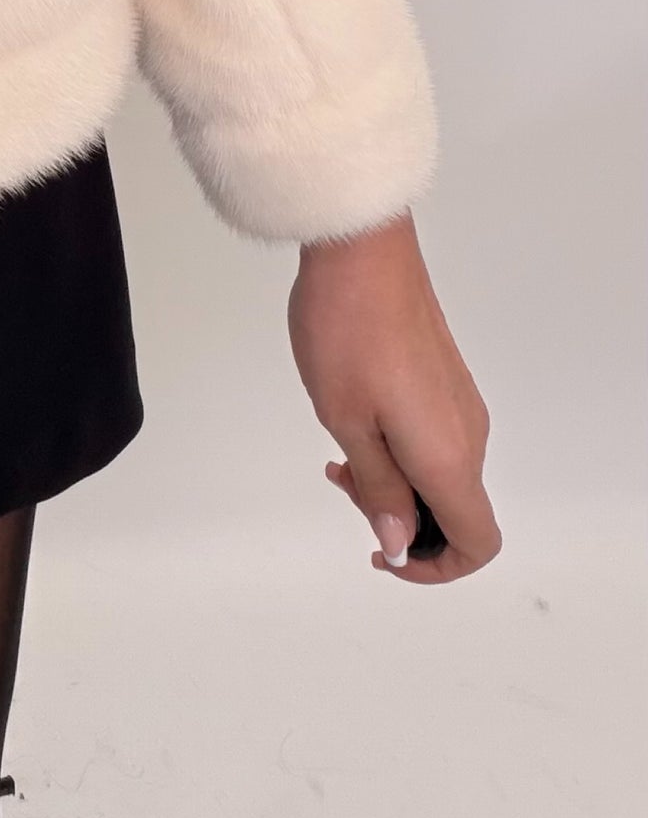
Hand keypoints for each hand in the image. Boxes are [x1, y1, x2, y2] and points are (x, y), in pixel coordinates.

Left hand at [289, 210, 499, 586]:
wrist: (360, 250)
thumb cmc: (347, 332)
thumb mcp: (348, 422)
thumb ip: (378, 489)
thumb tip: (399, 543)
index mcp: (449, 455)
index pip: (477, 541)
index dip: (436, 567)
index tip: (385, 553)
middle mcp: (469, 434)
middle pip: (455, 510)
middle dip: (401, 519)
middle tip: (344, 485)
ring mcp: (460, 403)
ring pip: (441, 474)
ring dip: (395, 482)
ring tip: (340, 455)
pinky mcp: (446, 379)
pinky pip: (436, 439)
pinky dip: (400, 451)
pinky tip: (355, 424)